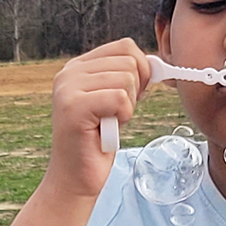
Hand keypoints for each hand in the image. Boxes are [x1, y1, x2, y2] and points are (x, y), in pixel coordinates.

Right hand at [48, 38, 149, 197]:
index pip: (125, 47)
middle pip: (129, 60)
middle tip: (116, 114)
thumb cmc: (97, 142)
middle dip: (135, 91)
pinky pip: (120, 98)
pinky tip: (106, 130)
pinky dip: (122, 117)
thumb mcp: (113, 101)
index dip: (141, 70)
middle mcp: (69, 73)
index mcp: (77, 67)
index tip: (130, 96)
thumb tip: (157, 63)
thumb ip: (127, 77)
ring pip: (126, 79)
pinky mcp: (73, 107)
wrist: (76, 178)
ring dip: (127, 106)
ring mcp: (68, 88)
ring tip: (107, 122)